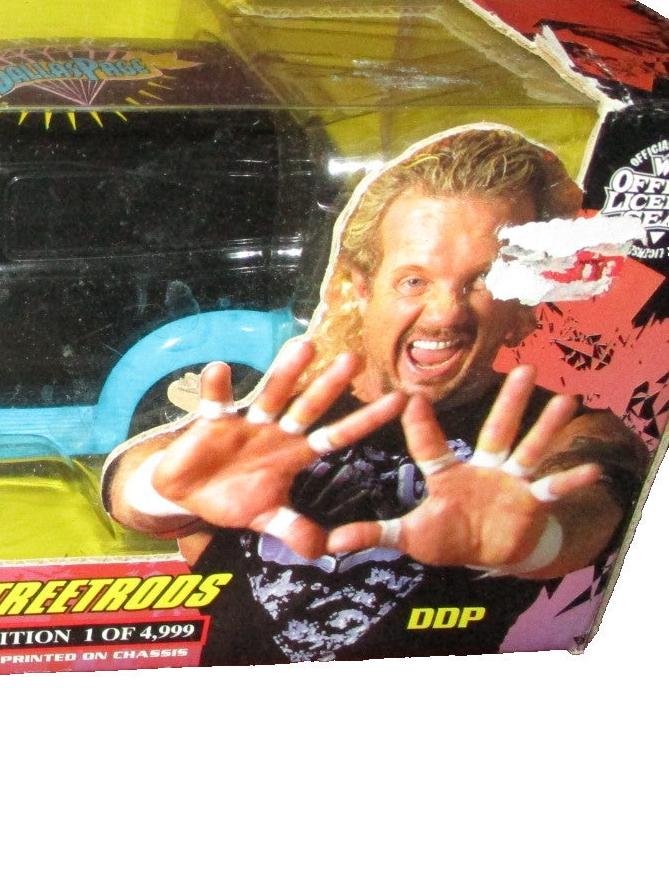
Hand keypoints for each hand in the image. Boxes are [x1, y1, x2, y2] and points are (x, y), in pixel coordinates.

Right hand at [112, 339, 406, 558]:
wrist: (188, 495)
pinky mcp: (213, 422)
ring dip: (285, 372)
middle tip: (355, 359)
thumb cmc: (232, 501)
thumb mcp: (266, 520)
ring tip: (305, 346)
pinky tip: (220, 370)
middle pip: (307, 406)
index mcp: (293, 455)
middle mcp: (275, 433)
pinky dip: (216, 387)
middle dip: (330, 385)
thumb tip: (322, 551)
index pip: (337, 436)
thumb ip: (294, 531)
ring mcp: (245, 424)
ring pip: (269, 394)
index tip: (398, 401)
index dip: (366, 419)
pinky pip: (216, 402)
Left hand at [325, 365, 599, 575]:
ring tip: (565, 398)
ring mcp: (512, 482)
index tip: (410, 398)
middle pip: (497, 429)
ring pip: (530, 447)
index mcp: (448, 473)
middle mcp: (484, 468)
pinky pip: (553, 490)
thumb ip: (372, 535)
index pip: (431, 445)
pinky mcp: (533, 503)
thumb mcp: (409, 536)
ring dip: (547, 427)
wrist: (489, 552)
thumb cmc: (448, 537)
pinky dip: (570, 482)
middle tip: (522, 367)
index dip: (419, 426)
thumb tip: (328, 543)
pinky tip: (592, 469)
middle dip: (509, 401)